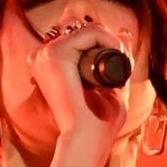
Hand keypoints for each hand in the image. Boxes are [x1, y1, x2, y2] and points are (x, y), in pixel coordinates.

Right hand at [30, 14, 133, 151]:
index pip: (78, 37)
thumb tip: (124, 32)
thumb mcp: (109, 82)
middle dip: (108, 42)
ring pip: (88, 28)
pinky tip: (116, 56)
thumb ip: (114, 58)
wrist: (87, 138)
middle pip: (83, 29)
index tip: (119, 63)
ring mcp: (45, 53)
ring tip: (118, 65)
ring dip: (111, 42)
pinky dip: (109, 40)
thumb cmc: (97, 121)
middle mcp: (41, 56)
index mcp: (47, 63)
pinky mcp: (55, 54)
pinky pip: (90, 31)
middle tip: (122, 65)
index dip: (103, 44)